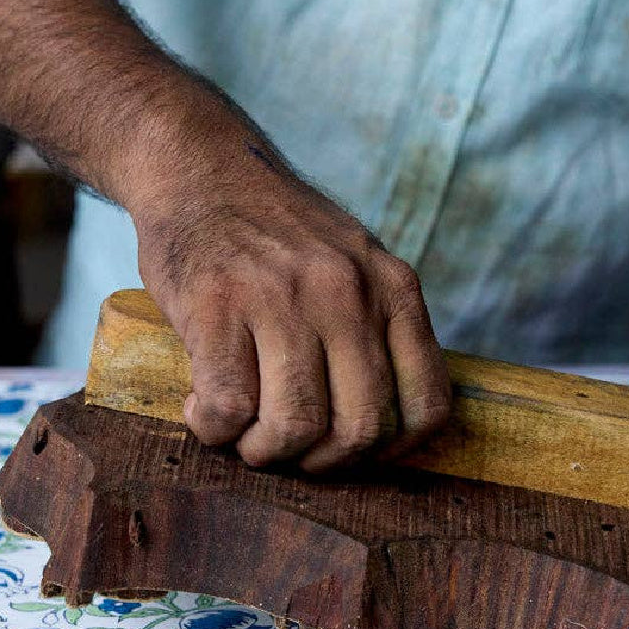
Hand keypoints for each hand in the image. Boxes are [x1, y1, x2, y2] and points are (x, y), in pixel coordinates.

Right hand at [125, 98, 451, 471]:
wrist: (201, 166)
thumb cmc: (279, 233)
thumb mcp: (357, 264)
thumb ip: (379, 328)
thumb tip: (386, 428)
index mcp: (393, 288)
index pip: (428, 404)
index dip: (394, 451)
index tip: (356, 452)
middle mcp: (347, 293)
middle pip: (362, 428)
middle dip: (324, 462)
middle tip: (291, 449)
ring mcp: (283, 298)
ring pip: (296, 428)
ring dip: (265, 452)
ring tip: (245, 433)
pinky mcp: (217, 306)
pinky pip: (229, 409)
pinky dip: (214, 429)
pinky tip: (204, 409)